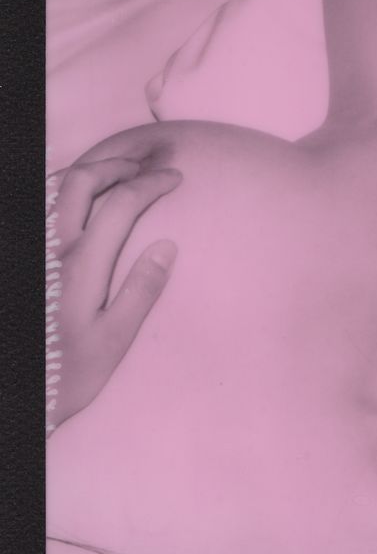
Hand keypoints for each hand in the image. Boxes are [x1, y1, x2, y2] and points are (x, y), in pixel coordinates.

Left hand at [46, 157, 181, 434]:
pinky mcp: (29, 256)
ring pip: (57, 186)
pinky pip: (41, 205)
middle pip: (83, 180)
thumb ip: (140, 290)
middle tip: (149, 162)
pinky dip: (64, 185)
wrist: (21, 391)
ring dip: (91, 167)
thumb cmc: (70, 372)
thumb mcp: (114, 340)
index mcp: (81, 265)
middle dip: (119, 162)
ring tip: (120, 166)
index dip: (151, 184)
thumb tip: (167, 245)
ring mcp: (35, 249)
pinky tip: (80, 191)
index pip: (121, 203)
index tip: (177, 178)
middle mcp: (53, 247)